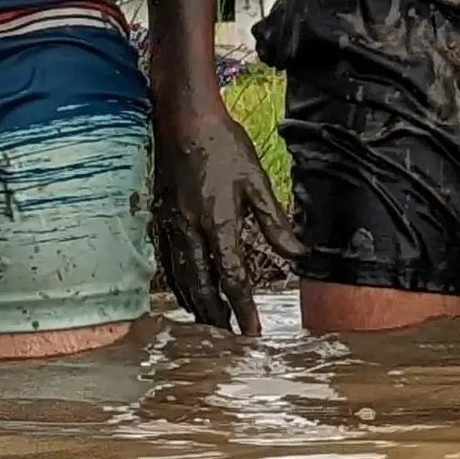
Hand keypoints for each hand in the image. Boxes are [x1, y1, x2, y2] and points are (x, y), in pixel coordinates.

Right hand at [152, 106, 294, 334]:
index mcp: (219, 221)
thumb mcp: (256, 180)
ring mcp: (171, 225)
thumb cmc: (223, 145)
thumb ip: (275, 222)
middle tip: (228, 340)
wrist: (183, 118)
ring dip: (196, 306)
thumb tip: (298, 254)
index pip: (232, 276)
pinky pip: (167, 262)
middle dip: (217, 317)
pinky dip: (178, 285)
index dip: (243, 308)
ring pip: (182, 278)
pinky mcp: (160, 217)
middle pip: (203, 287)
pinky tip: (185, 293)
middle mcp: (191, 229)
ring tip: (209, 325)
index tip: (252, 332)